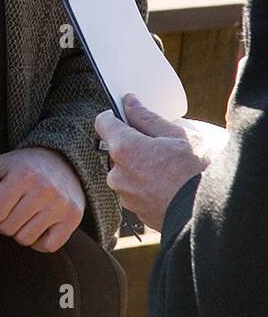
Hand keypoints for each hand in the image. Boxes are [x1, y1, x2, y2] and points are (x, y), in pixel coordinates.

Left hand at [0, 147, 84, 251]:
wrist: (63, 162)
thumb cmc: (24, 166)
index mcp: (22, 176)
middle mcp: (44, 190)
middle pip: (8, 229)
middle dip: (3, 223)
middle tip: (9, 213)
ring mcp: (60, 206)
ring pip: (26, 239)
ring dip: (20, 232)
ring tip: (23, 218)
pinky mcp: (73, 219)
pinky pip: (48, 246)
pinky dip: (39, 242)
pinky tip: (37, 227)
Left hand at [94, 94, 228, 230]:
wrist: (213, 214)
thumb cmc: (199, 173)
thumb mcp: (179, 136)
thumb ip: (148, 118)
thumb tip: (130, 103)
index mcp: (124, 149)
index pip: (103, 122)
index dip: (115, 116)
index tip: (128, 116)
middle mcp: (117, 173)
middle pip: (117, 150)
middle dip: (134, 146)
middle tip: (162, 147)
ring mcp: (125, 195)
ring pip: (127, 172)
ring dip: (141, 168)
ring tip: (170, 170)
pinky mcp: (135, 211)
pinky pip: (136, 191)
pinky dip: (148, 186)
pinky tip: (169, 187)